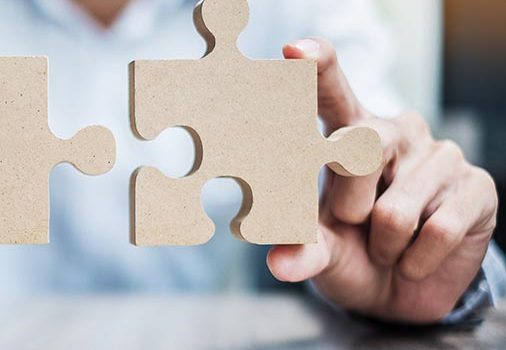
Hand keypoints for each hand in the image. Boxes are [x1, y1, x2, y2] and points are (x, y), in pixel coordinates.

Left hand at [267, 38, 497, 322]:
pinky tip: (416, 255)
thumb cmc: (352, 253)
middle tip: (355, 223)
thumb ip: (302, 249)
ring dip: (385, 244)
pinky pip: (438, 230)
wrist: (400, 290)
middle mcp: (395, 132)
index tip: (294, 49)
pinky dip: (418, 258)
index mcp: (349, 132)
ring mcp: (440, 155)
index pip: (331, 90)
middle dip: (348, 206)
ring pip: (396, 210)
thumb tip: (280, 264)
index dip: (317, 67)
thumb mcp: (321, 250)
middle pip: (361, 148)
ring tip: (388, 244)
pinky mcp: (477, 186)